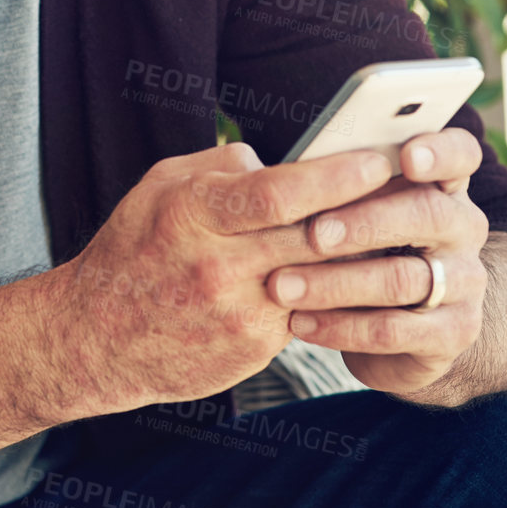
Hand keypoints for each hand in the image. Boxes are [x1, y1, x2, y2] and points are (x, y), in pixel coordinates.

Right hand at [59, 141, 394, 412]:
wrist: (95, 337)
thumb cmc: (134, 248)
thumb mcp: (161, 186)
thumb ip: (223, 166)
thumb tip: (281, 159)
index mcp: (192, 213)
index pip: (279, 192)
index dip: (336, 176)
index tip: (378, 159)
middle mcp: (216, 265)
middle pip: (313, 235)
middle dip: (367, 211)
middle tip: (411, 189)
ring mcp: (237, 313)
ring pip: (321, 278)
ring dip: (361, 256)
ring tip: (397, 230)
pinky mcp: (251, 349)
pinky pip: (307, 312)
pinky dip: (331, 293)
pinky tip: (352, 275)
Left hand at [263, 129, 488, 399]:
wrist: (398, 331)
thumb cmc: (360, 249)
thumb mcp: (349, 210)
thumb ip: (322, 183)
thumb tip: (245, 156)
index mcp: (442, 184)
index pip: (460, 154)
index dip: (439, 151)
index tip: (407, 156)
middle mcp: (463, 227)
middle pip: (428, 214)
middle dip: (365, 223)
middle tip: (313, 233)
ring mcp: (465, 281)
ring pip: (403, 278)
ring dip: (335, 283)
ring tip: (281, 286)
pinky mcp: (452, 332)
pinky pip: (394, 329)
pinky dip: (341, 327)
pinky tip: (301, 323)